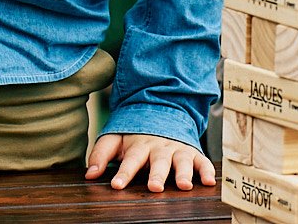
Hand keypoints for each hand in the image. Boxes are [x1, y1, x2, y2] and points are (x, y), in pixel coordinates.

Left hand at [85, 131, 218, 191]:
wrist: (161, 111)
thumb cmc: (135, 133)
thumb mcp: (115, 139)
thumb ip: (101, 154)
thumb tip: (89, 174)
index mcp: (140, 145)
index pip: (131, 160)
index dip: (124, 173)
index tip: (117, 185)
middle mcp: (160, 147)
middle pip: (159, 162)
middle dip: (157, 174)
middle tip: (155, 187)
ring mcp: (177, 150)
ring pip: (182, 161)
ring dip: (184, 172)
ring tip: (183, 185)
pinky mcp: (192, 152)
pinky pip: (202, 160)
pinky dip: (207, 170)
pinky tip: (209, 181)